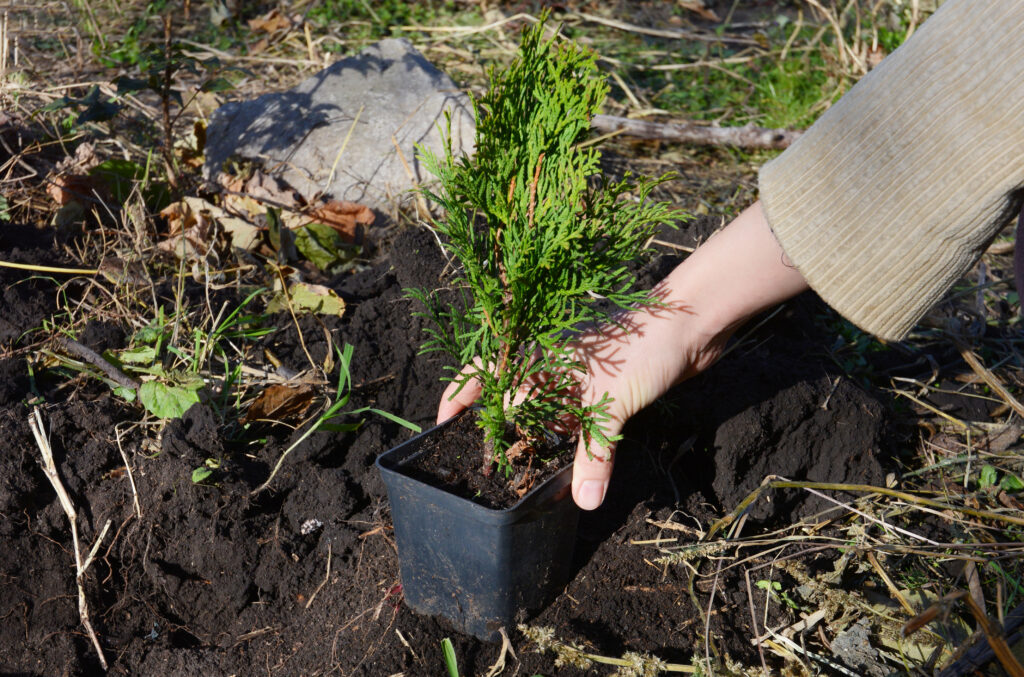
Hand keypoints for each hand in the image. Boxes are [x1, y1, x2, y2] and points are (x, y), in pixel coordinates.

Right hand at [437, 201, 808, 509]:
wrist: (694, 324)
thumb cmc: (642, 347)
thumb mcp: (613, 401)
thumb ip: (595, 453)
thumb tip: (582, 501)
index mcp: (541, 357)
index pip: (486, 373)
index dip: (460, 395)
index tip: (441, 426)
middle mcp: (554, 367)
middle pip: (512, 396)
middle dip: (496, 426)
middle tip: (483, 461)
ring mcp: (581, 379)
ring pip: (547, 411)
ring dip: (537, 437)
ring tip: (521, 472)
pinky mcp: (610, 391)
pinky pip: (580, 419)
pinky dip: (573, 441)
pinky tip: (571, 465)